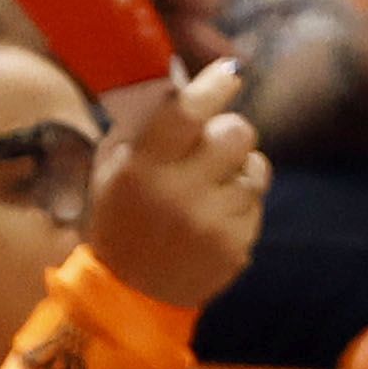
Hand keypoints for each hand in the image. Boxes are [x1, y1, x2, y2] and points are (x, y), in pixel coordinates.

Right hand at [83, 62, 269, 317]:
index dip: (215, 86)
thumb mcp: (111, 170)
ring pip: (254, 169)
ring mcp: (211, 224)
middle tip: (215, 144)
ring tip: (213, 187)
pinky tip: (214, 219)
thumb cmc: (121, 219)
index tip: (231, 73)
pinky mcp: (235, 247)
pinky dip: (240, 205)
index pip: (188, 112)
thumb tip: (180, 80)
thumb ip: (142, 127)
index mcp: (143, 168)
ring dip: (239, 170)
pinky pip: (256, 204)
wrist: (130, 295)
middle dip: (231, 132)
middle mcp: (179, 194)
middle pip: (237, 133)